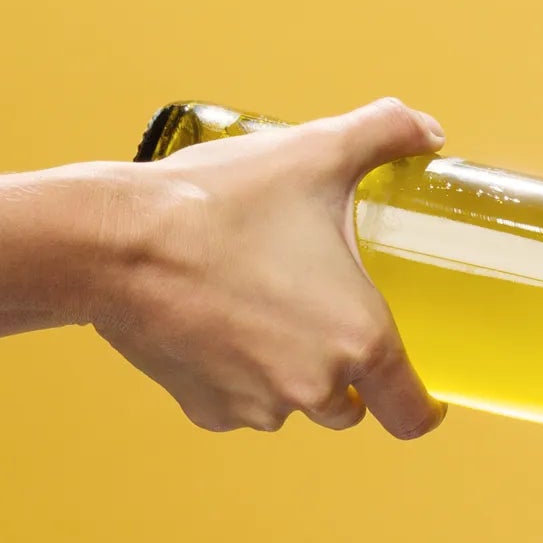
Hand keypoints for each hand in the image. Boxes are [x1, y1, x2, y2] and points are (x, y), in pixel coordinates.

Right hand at [93, 98, 446, 439]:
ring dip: (288, 375)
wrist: (113, 240)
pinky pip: (237, 405)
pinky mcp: (208, 410)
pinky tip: (215, 327)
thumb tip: (428, 129)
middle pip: (349, 407)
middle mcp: (317, 388)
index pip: (412, 413)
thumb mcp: (315, 153)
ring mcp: (260, 406)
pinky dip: (234, 377)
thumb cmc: (219, 202)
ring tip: (259, 310)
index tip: (420, 398)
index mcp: (361, 341)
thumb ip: (384, 134)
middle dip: (344, 374)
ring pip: (291, 405)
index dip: (421, 407)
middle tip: (318, 320)